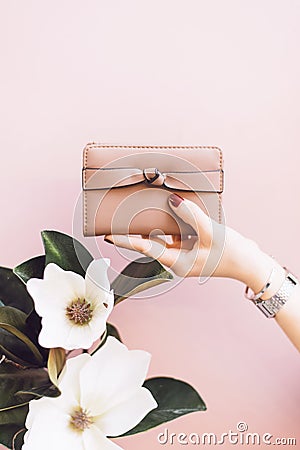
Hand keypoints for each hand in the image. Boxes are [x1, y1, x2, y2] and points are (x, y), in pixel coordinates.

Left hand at [104, 193, 285, 298]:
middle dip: (137, 227)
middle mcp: (176, 258)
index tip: (107, 235)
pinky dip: (173, 219)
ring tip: (144, 205)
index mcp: (177, 262)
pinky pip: (176, 230)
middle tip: (121, 214)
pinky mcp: (191, 244)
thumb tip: (172, 200)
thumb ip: (190, 216)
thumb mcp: (211, 234)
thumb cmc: (231, 254)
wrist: (249, 263)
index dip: (125, 240)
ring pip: (163, 234)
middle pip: (150, 240)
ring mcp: (184, 251)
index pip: (145, 248)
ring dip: (155, 220)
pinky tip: (171, 206)